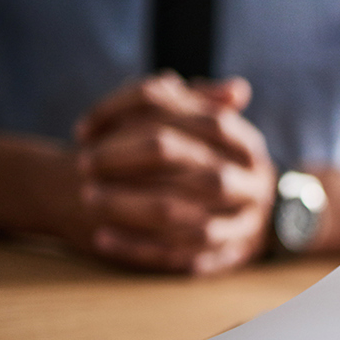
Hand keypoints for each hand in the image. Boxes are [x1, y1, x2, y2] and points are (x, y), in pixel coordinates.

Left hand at [73, 72, 275, 274]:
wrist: (256, 217)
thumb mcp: (210, 131)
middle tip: (84, 162)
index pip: (190, 115)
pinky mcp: (226, 258)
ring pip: (181, 215)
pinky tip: (103, 238)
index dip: (133, 116)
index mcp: (246, 143)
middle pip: (186, 162)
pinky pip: (179, 257)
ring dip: (129, 206)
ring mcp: (242, 224)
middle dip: (126, 159)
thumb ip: (189, 105)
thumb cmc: (215, 163)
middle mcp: (250, 182)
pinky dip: (138, 248)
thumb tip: (170, 81)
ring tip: (90, 198)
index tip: (85, 128)